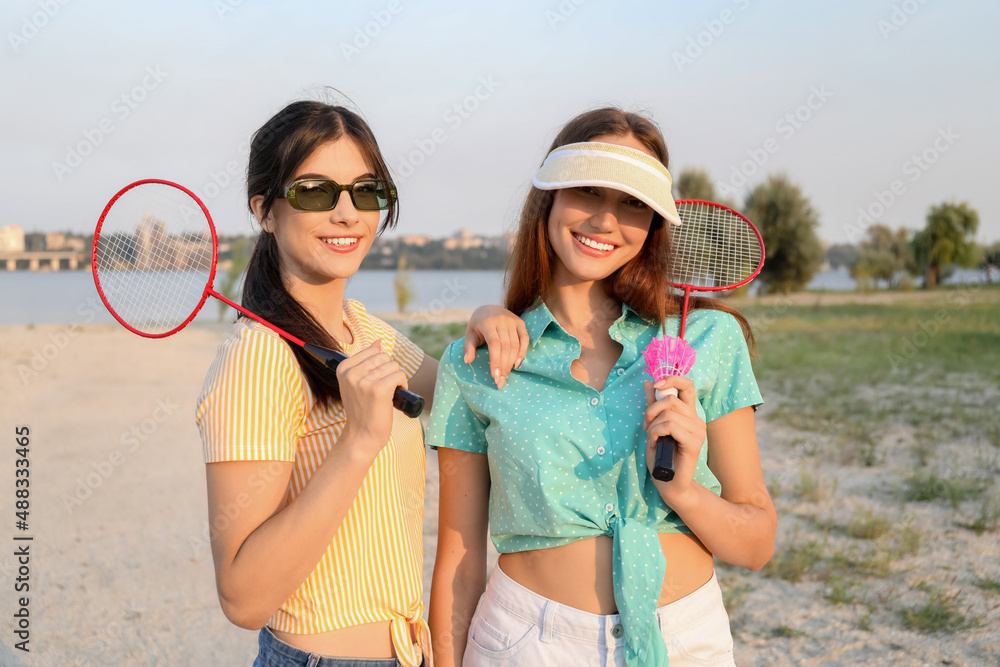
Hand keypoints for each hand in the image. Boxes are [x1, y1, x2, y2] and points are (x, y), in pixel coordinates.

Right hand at [336, 340, 406, 455]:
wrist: (361, 436)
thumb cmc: (362, 410)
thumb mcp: (356, 383)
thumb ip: (365, 361)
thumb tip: (378, 342)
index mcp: (343, 368)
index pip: (373, 351)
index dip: (380, 365)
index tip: (374, 382)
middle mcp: (351, 373)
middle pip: (384, 357)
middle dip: (389, 371)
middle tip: (383, 388)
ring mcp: (364, 381)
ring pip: (393, 366)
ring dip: (396, 379)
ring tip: (389, 394)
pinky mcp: (378, 390)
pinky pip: (399, 375)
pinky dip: (403, 385)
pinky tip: (396, 396)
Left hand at [464, 305, 528, 388]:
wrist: (488, 309)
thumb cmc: (477, 325)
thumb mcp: (470, 334)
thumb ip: (469, 347)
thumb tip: (467, 361)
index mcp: (488, 322)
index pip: (494, 344)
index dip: (495, 360)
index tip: (494, 376)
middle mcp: (502, 320)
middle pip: (506, 346)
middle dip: (503, 365)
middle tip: (500, 381)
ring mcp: (513, 321)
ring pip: (515, 345)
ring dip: (511, 362)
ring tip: (506, 375)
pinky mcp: (520, 323)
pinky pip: (525, 339)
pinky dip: (522, 352)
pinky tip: (516, 364)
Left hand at [643, 376, 706, 502]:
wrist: (668, 482)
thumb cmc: (661, 455)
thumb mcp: (653, 426)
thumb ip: (652, 405)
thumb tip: (649, 382)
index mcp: (689, 414)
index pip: (687, 385)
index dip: (671, 379)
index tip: (655, 386)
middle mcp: (697, 420)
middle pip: (671, 399)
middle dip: (651, 410)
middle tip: (647, 426)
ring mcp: (698, 431)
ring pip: (668, 414)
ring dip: (653, 426)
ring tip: (652, 438)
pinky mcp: (694, 443)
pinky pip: (670, 427)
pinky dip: (656, 433)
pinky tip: (656, 443)